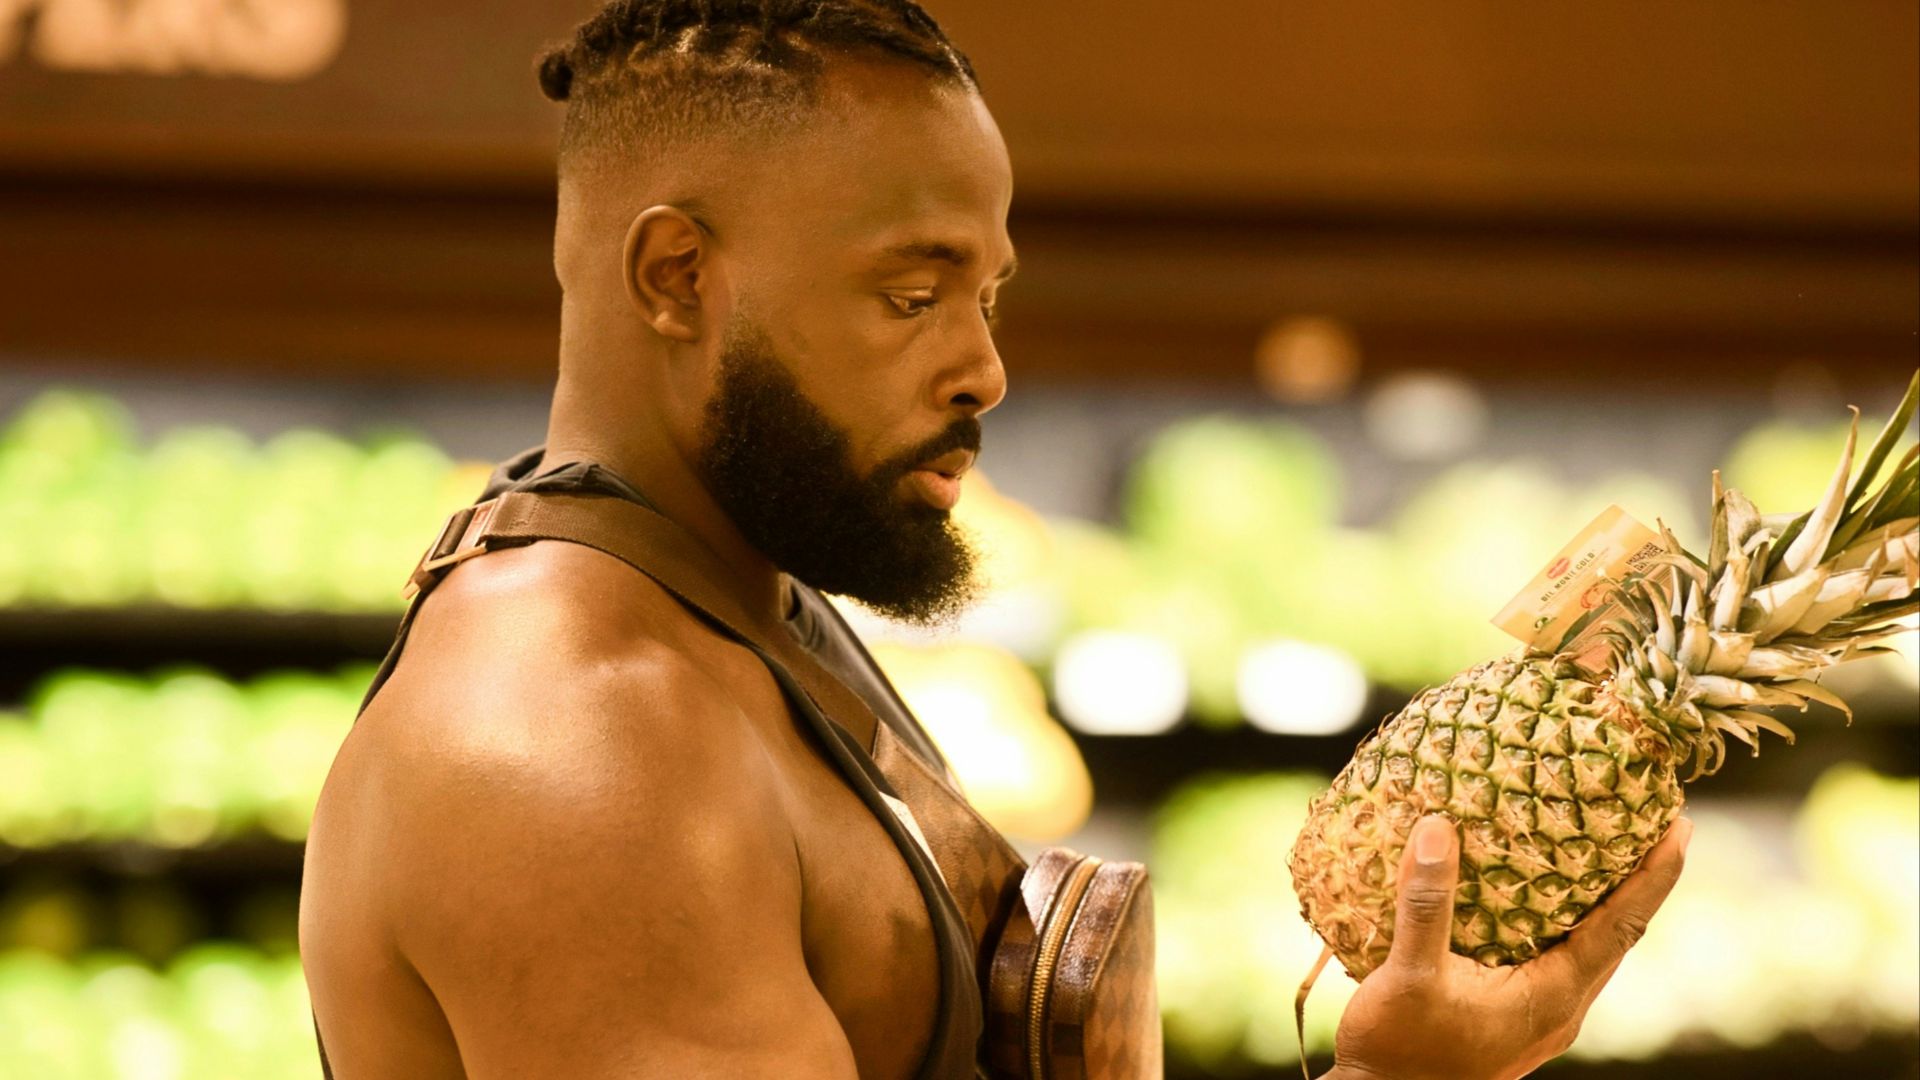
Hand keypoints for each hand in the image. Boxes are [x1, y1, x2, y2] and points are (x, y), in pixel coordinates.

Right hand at [1321, 813, 1691, 1079]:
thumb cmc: (1398, 1051)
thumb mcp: (1409, 975)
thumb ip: (1427, 905)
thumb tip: (1438, 828)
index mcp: (1552, 998)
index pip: (1622, 928)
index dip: (1655, 878)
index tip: (1682, 828)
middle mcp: (1559, 1008)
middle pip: (1617, 934)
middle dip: (1639, 877)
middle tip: (1651, 821)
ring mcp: (1540, 1015)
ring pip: (1587, 946)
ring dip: (1601, 897)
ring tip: (1601, 844)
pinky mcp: (1515, 1015)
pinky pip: (1556, 955)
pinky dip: (1561, 915)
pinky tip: (1537, 891)